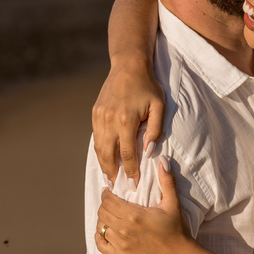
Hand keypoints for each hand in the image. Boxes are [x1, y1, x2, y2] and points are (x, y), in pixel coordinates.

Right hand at [92, 59, 165, 184]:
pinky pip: (96, 137)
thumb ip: (155, 129)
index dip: (130, 170)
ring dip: (104, 164)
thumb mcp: (159, 106)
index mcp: (126, 120)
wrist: (128, 66)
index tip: (134, 184)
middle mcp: (109, 120)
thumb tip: (148, 151)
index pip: (127, 153)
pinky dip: (100, 150)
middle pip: (108, 154)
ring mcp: (99, 117)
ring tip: (110, 177)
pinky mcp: (95, 113)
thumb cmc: (148, 86)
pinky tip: (105, 158)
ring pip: (99, 147)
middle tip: (117, 187)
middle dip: (113, 173)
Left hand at [95, 160, 190, 253]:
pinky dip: (100, 237)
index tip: (109, 192)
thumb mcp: (173, 204)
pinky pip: (101, 245)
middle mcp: (124, 230)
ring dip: (104, 221)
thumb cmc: (178, 230)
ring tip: (111, 217)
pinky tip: (106, 233)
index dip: (106, 194)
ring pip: (101, 228)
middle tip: (111, 204)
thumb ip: (166, 181)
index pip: (108, 201)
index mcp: (134, 215)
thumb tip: (163, 160)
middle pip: (102, 213)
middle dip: (105, 206)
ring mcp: (121, 246)